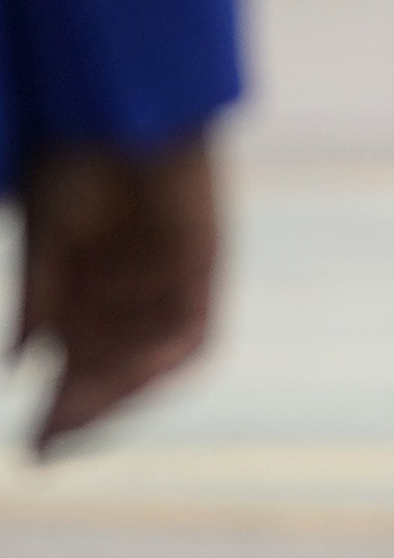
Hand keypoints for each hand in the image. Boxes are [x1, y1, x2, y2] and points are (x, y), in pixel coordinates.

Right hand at [23, 130, 221, 454]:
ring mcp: (172, 282)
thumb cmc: (77, 159)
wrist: (120, 107)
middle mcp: (135, 295)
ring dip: (114, 394)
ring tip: (72, 416)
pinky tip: (126, 371)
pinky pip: (192, 330)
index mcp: (93, 292)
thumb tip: (22, 363)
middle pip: (114, 375)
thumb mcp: (45, 238)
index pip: (80, 368)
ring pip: (150, 362)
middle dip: (83, 413)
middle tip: (44, 448)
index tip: (33, 449)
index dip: (61, 410)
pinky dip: (160, 357)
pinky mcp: (206, 264)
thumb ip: (40, 298)